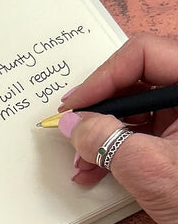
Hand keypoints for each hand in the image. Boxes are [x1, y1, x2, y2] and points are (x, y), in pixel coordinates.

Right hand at [56, 33, 177, 223]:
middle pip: (140, 78)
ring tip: (83, 162)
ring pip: (141, 106)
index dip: (102, 77)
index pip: (144, 54)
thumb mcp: (147, 168)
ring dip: (106, 132)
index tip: (75, 105)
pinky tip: (98, 169)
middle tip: (74, 129)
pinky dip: (121, 146)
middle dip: (100, 109)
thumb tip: (72, 123)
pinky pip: (151, 128)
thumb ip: (102, 139)